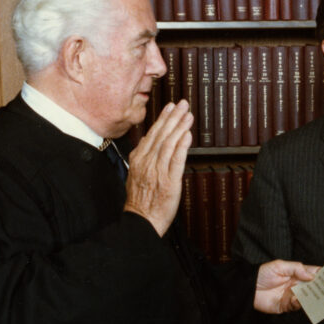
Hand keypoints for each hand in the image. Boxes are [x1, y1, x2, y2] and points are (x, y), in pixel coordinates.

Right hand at [124, 100, 192, 235]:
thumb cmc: (141, 200)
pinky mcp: (169, 181)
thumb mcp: (136, 174)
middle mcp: (147, 162)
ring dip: (179, 127)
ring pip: (169, 144)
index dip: (162, 119)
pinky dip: (182, 146)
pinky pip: (176, 160)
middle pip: (161, 135)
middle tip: (182, 103)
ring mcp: (158, 171)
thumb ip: (143, 157)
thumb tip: (150, 142)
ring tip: (187, 115)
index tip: (169, 107)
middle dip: (172, 117)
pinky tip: (187, 135)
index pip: (152, 134)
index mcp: (139, 159)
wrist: (141, 220)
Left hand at [254, 260, 318, 313]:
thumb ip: (296, 269)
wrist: (247, 288)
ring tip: (313, 295)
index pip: (312, 273)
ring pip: (306, 298)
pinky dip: (298, 303)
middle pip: (312, 287)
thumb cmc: (262, 274)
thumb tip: (312, 275)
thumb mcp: (279, 266)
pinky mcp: (285, 306)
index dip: (321, 274)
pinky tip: (296, 299)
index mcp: (295, 274)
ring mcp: (291, 296)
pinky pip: (296, 306)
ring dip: (311, 297)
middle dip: (320, 288)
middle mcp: (295, 285)